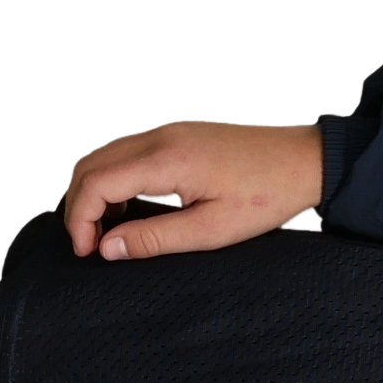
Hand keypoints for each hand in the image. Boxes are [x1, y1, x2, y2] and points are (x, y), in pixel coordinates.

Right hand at [63, 118, 326, 262]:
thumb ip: (155, 239)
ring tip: (106, 230)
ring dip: (93, 190)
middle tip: (89, 245)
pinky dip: (113, 177)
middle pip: (88, 164)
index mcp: (165, 159)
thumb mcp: (211, 231)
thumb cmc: (267, 197)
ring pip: (103, 154)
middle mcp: (158, 136)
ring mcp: (166, 130)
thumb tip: (107, 249)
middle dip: (77, 205)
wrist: (305, 160)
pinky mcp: (176, 132)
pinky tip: (128, 207)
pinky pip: (126, 150)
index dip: (79, 220)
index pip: (94, 182)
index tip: (88, 252)